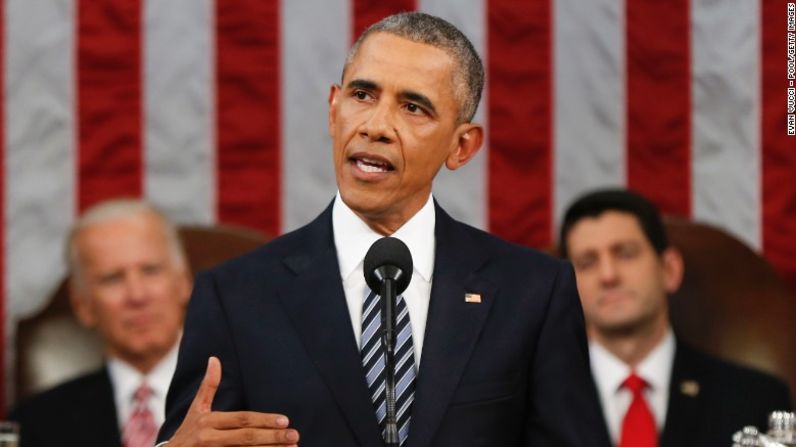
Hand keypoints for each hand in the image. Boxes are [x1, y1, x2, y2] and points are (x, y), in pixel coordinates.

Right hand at [167, 357, 299, 445]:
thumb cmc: (188, 432)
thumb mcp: (196, 409)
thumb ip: (208, 386)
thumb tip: (214, 359)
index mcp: (208, 422)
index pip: (242, 420)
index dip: (264, 420)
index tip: (285, 420)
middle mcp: (209, 439)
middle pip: (247, 438)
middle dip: (273, 437)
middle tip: (295, 434)